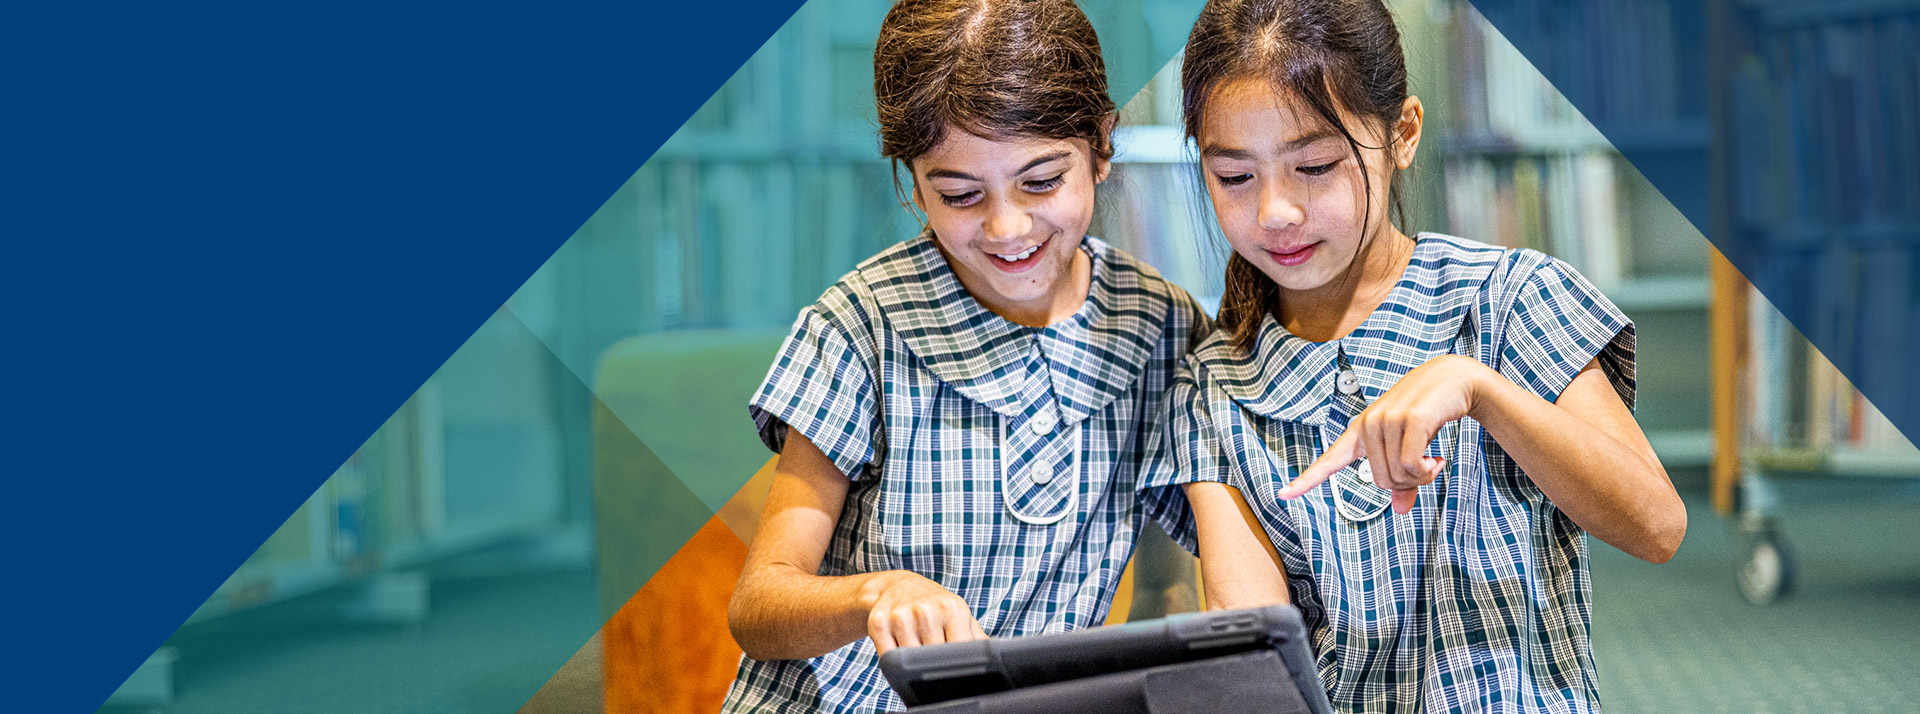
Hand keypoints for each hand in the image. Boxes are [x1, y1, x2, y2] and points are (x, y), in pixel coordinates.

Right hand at [860, 571, 986, 654]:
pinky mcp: (878, 623)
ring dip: (912, 663)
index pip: (959, 652)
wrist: (897, 586)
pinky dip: (894, 663)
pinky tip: (900, 649)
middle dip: (933, 664)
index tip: (955, 671)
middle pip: (933, 659)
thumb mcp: (958, 614)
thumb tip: (996, 658)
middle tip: (932, 659)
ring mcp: (901, 616)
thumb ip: (977, 638)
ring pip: (910, 661)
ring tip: (916, 648)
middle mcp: (926, 610)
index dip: (957, 666)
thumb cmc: (934, 605)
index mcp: (952, 608)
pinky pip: (888, 658)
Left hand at [1278, 355, 1490, 512]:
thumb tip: (1400, 510)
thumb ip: (1402, 478)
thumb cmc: (1428, 414)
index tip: (1283, 494)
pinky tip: (1438, 458)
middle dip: (1408, 482)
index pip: (1329, 460)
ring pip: (1397, 475)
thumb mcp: (1410, 446)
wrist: (1454, 379)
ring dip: (1422, 476)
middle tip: (1426, 466)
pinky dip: (1428, 471)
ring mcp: (1387, 420)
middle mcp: (1368, 425)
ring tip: (1433, 459)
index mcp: (1360, 432)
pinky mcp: (1410, 421)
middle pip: (1380, 481)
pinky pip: (1412, 465)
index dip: (1306, 479)